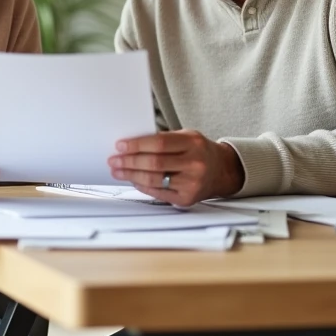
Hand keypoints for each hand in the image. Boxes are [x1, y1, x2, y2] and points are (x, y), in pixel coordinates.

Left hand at [108, 130, 245, 206]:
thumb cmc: (199, 151)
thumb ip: (163, 139)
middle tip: (114, 159)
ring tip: (118, 171)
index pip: (159, 143)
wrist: (221, 170)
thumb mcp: (187, 137)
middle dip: (129, 161)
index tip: (120, 145)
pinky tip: (132, 180)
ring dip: (131, 175)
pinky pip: (158, 192)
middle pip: (155, 163)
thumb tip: (132, 144)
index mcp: (193, 144)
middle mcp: (195, 164)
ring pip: (154, 180)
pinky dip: (142, 186)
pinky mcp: (186, 199)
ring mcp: (192, 183)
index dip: (137, 145)